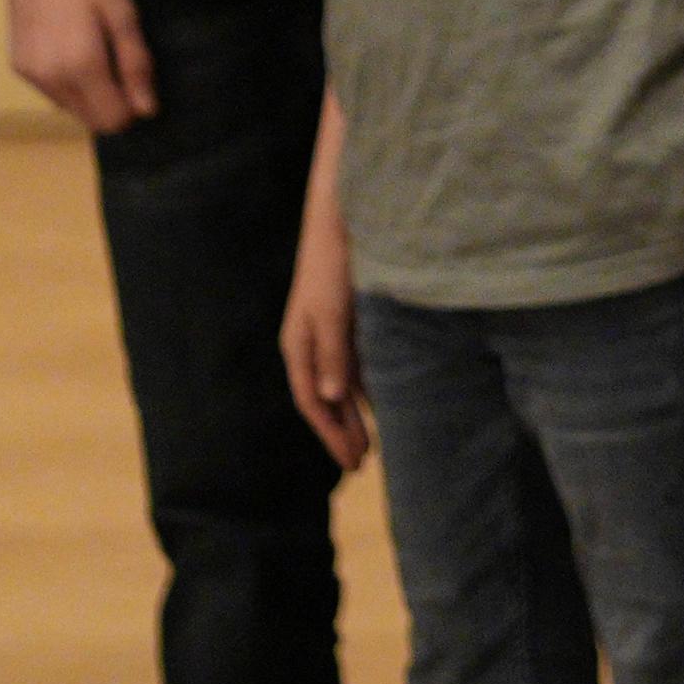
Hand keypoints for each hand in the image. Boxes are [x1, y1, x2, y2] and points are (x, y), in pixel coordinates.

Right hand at [3, 0, 158, 133]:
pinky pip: (53, 93)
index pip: (112, 120)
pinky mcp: (19, 67)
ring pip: (71, 109)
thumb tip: (147, 111)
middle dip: (112, 104)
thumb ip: (136, 65)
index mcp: (80, 66)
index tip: (139, 80)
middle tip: (122, 65)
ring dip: (90, 95)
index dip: (133, 108)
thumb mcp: (123, 13)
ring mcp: (30, 75)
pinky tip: (74, 49)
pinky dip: (69, 84)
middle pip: (91, 120)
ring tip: (98, 52)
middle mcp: (50, 79)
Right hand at [278, 248, 372, 471]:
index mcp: (298, 346)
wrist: (342, 219)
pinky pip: (358, 364)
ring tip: (372, 443)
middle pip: (327, 399)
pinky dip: (369, 385)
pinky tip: (385, 400)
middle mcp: (312, 344)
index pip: (312, 401)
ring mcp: (331, 332)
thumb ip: (333, 354)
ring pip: (343, 384)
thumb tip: (332, 399)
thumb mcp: (331, 312)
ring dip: (356, 412)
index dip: (331, 433)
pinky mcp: (349, 319)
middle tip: (361, 464)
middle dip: (342, 431)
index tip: (351, 462)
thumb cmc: (330, 265)